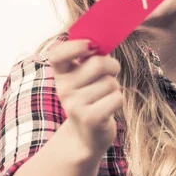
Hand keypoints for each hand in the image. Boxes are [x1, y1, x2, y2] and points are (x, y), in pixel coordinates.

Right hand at [47, 40, 122, 157]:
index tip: (91, 46)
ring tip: (104, 98)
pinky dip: (118, 101)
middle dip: (113, 66)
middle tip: (112, 73)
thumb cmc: (92, 97)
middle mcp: (63, 89)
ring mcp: (74, 105)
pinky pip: (117, 98)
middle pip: (98, 63)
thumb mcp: (86, 77)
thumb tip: (106, 39)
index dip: (74, 46)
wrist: (86, 136)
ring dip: (114, 88)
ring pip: (111, 83)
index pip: (57, 54)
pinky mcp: (90, 118)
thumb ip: (92, 57)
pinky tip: (108, 108)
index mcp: (61, 74)